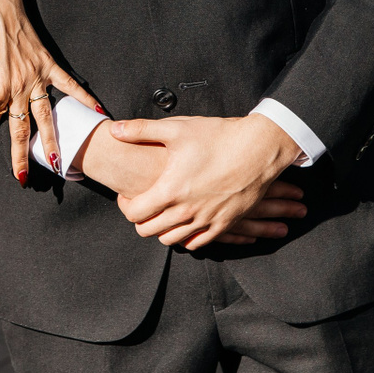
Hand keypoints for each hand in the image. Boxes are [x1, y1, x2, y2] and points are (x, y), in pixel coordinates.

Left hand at [0, 0, 101, 185]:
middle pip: (21, 128)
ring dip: (52, 141)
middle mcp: (17, 88)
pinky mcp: (48, 64)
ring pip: (45, 116)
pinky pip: (69, 85)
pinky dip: (84, 98)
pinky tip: (99, 112)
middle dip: (21, 155)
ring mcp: (36, 77)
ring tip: (59, 163)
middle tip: (23, 179)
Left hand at [107, 114, 304, 249]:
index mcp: (171, 190)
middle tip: (142, 205)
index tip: (127, 196)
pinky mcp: (224, 224)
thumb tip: (114, 130)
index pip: (135, 213)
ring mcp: (207, 220)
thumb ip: (141, 130)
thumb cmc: (217, 136)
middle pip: (149, 231)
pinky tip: (184, 222)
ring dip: (162, 229)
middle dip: (140, 219)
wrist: (258, 148)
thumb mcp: (176, 129)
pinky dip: (186, 237)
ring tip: (162, 213)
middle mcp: (187, 211)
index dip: (125, 205)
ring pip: (172, 240)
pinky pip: (197, 244)